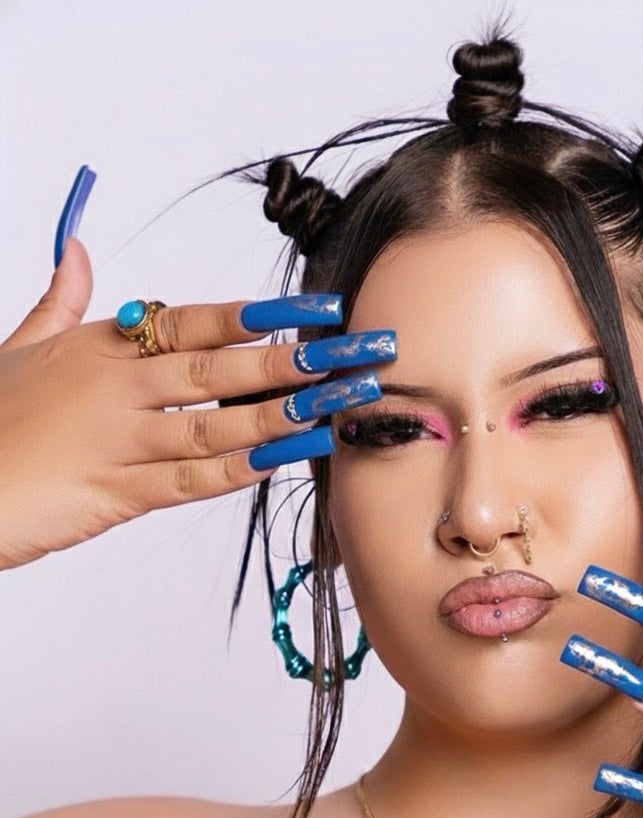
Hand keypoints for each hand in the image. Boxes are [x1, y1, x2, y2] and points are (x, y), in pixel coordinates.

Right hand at [0, 238, 393, 570]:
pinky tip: (287, 457)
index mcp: (101, 346)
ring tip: (338, 402)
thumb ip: (59, 299)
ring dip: (282, 413)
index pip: (193, 321)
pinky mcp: (118, 495)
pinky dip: (241, 469)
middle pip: (219, 368)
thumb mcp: (19, 345)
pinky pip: (191, 479)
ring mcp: (120, 441)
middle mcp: (118, 387)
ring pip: (216, 423)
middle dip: (294, 360)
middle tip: (356, 353)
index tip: (317, 307)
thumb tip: (75, 245)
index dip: (260, 315)